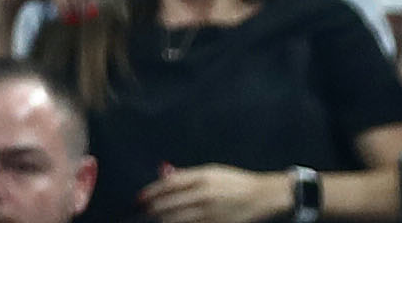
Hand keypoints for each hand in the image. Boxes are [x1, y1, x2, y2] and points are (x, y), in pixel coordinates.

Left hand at [139, 163, 284, 221]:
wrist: (263, 195)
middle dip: (151, 209)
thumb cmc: (233, 181)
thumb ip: (186, 175)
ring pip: (177, 220)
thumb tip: (162, 175)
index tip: (139, 198)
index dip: (150, 192)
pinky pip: (192, 229)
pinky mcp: (218, 225)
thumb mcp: (210, 171)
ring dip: (162, 220)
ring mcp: (212, 212)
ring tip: (153, 219)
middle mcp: (205, 195)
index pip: (168, 185)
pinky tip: (172, 227)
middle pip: (169, 204)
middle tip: (141, 211)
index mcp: (202, 177)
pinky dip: (179, 228)